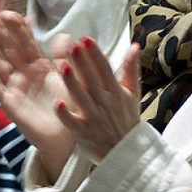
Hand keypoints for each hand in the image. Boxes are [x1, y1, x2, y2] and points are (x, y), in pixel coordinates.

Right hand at [0, 10, 75, 180]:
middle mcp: (23, 74)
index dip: (15, 27)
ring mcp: (14, 88)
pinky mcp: (9, 104)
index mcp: (38, 65)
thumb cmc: (70, 107)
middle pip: (7, 49)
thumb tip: (65, 35)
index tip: (7, 12)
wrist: (68, 137)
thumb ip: (65, 57)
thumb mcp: (69, 78)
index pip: (24, 42)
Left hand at [53, 36, 141, 163]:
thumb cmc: (127, 120)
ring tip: (63, 66)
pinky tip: (57, 102)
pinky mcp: (82, 132)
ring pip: (81, 98)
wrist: (126, 152)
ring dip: (72, 83)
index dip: (95, 53)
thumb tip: (134, 45)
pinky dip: (65, 114)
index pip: (105, 69)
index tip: (86, 39)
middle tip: (73, 46)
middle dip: (83, 63)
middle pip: (92, 80)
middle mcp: (104, 103)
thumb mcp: (133, 93)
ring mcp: (92, 118)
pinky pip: (72, 123)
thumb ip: (131, 69)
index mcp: (115, 92)